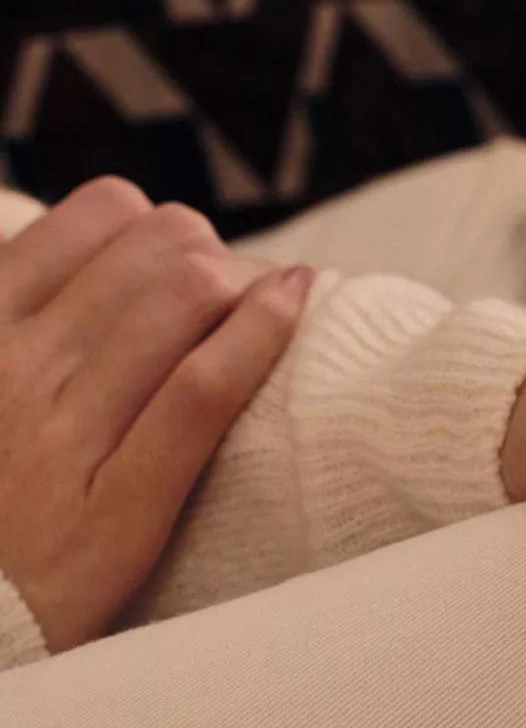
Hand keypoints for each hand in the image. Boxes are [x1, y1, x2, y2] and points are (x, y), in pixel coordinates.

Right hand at [0, 179, 309, 652]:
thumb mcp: (2, 392)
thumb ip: (35, 321)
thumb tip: (123, 253)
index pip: (104, 213)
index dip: (167, 233)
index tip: (187, 275)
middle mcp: (13, 370)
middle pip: (166, 249)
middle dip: (221, 265)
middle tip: (236, 316)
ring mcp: (57, 441)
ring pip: (189, 296)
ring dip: (249, 296)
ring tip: (266, 326)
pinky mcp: (110, 514)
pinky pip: (202, 390)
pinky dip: (263, 333)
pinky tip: (295, 303)